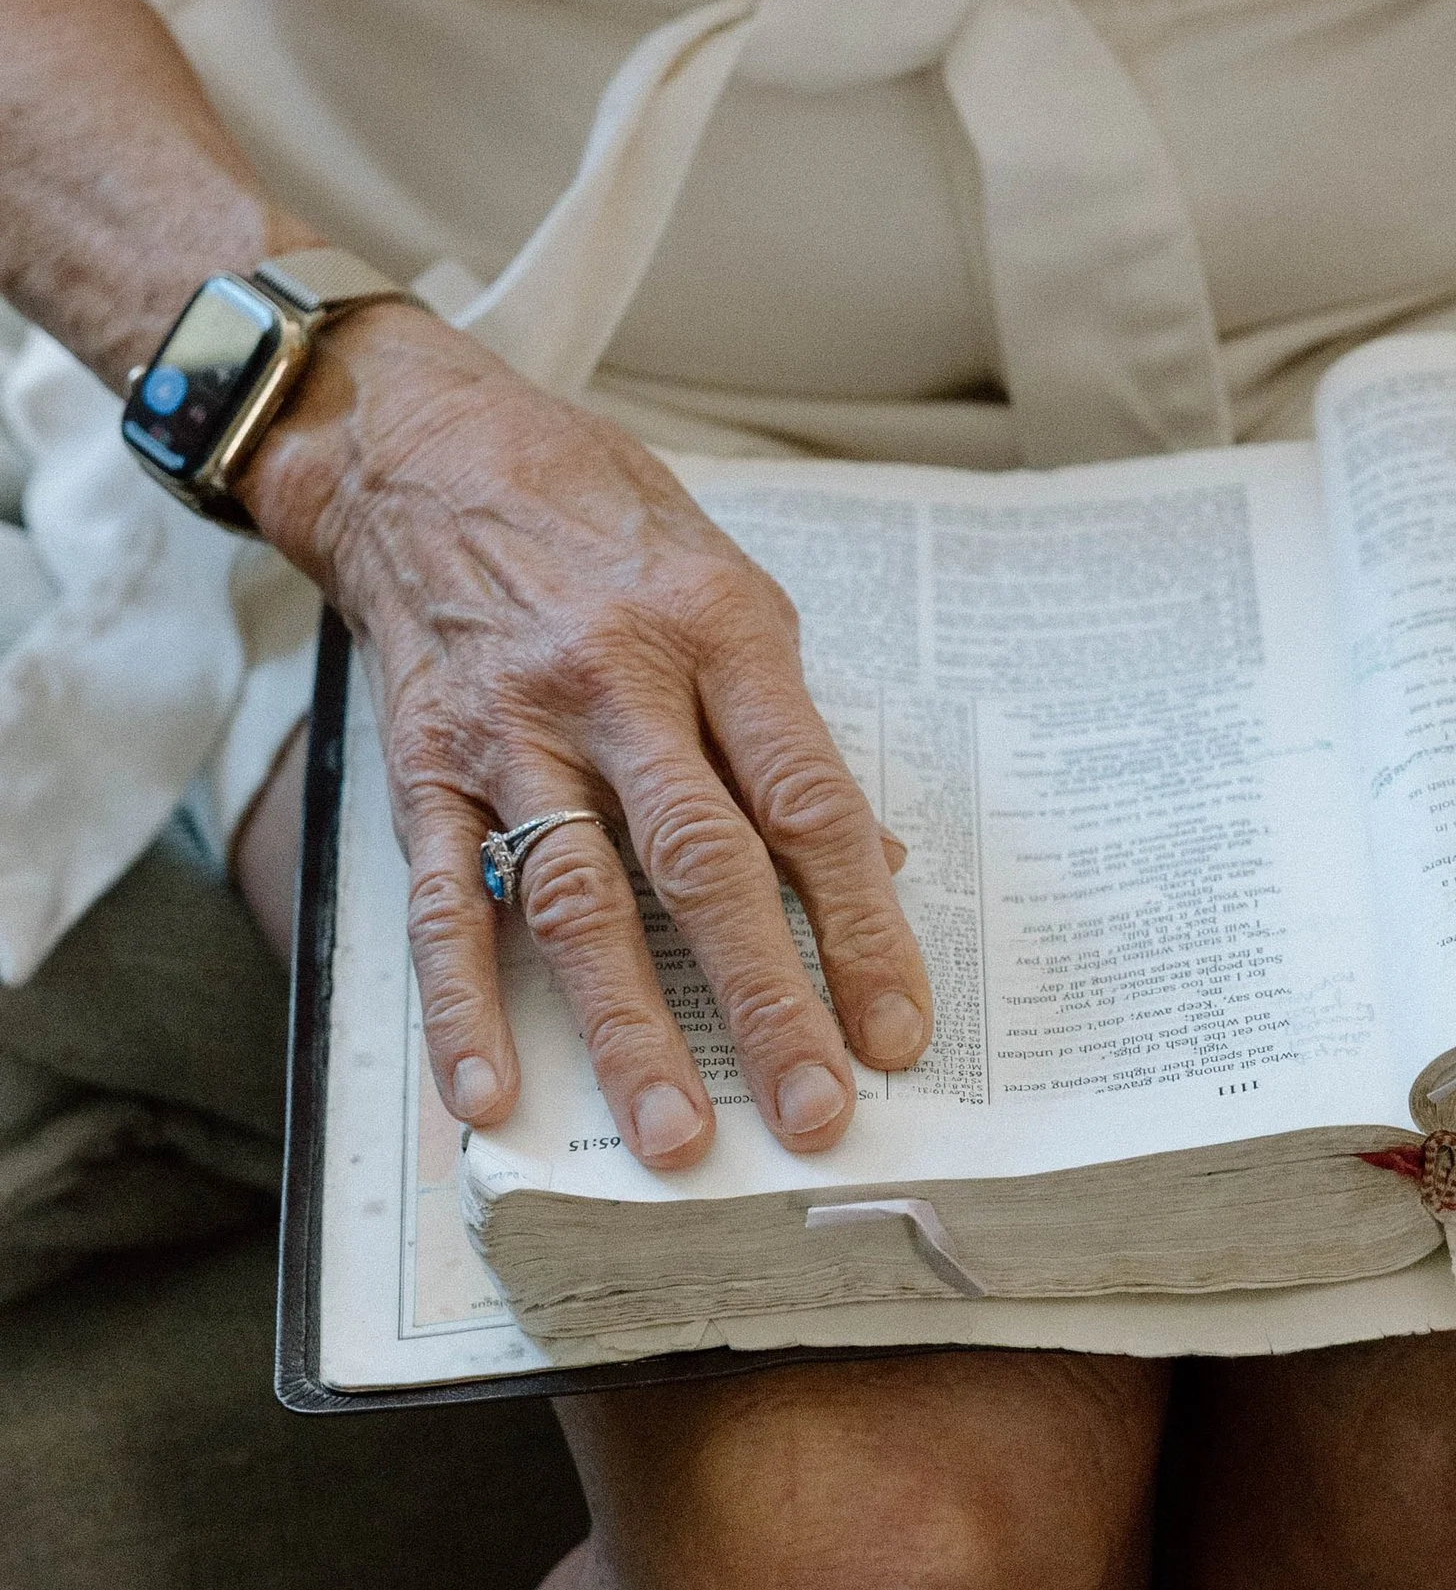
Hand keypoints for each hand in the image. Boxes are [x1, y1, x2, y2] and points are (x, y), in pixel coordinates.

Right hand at [244, 305, 932, 1168]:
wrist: (426, 454)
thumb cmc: (603, 525)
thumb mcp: (732, 590)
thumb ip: (791, 731)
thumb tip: (872, 861)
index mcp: (720, 634)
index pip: (809, 803)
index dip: (863, 924)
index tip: (901, 1030)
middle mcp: (616, 682)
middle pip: (706, 864)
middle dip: (768, 1000)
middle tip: (816, 1112)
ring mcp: (512, 728)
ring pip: (580, 898)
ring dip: (630, 1029)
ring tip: (678, 1135)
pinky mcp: (422, 764)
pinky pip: (447, 898)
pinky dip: (465, 1002)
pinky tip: (493, 1090)